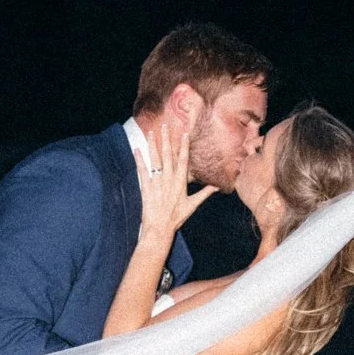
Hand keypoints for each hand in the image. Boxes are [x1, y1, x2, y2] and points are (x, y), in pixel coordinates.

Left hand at [136, 120, 216, 248]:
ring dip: (152, 145)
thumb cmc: (176, 218)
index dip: (183, 146)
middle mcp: (168, 180)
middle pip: (167, 155)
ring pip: (154, 160)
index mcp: (180, 183)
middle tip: (165, 125)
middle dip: (166, 139)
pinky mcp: (145, 187)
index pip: (183, 160)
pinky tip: (136, 149)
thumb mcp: (192, 205)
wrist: (159, 228)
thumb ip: (204, 193)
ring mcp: (156, 182)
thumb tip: (217, 186)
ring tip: (151, 132)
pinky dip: (139, 160)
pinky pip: (142, 170)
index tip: (183, 134)